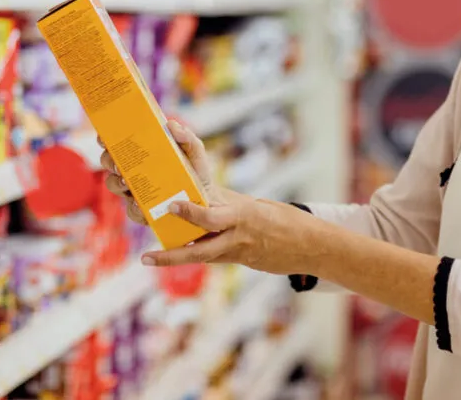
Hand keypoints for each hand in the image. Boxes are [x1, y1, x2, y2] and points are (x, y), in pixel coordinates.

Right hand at [100, 119, 240, 224]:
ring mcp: (136, 192)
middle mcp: (135, 172)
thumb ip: (187, 137)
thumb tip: (171, 125)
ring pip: (114, 185)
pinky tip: (140, 205)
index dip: (106, 140)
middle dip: (108, 161)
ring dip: (116, 183)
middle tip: (116, 163)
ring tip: (125, 182)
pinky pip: (132, 211)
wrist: (207, 201)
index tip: (103, 138)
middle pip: (110, 163)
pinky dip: (134, 208)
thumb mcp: (194, 152)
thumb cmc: (196, 173)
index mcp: (143, 154)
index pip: (119, 144)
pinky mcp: (143, 211)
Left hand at [140, 197, 320, 275]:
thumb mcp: (257, 205)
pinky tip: (169, 255)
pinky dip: (192, 254)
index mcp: (242, 214)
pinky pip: (211, 257)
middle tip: (149, 252)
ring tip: (150, 259)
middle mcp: (238, 233)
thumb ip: (229, 204)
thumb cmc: (284, 219)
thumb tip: (201, 199)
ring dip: (174, 258)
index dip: (191, 208)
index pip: (212, 214)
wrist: (310, 246)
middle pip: (202, 244)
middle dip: (174, 251)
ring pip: (202, 256)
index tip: (173, 202)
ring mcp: (238, 251)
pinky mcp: (240, 261)